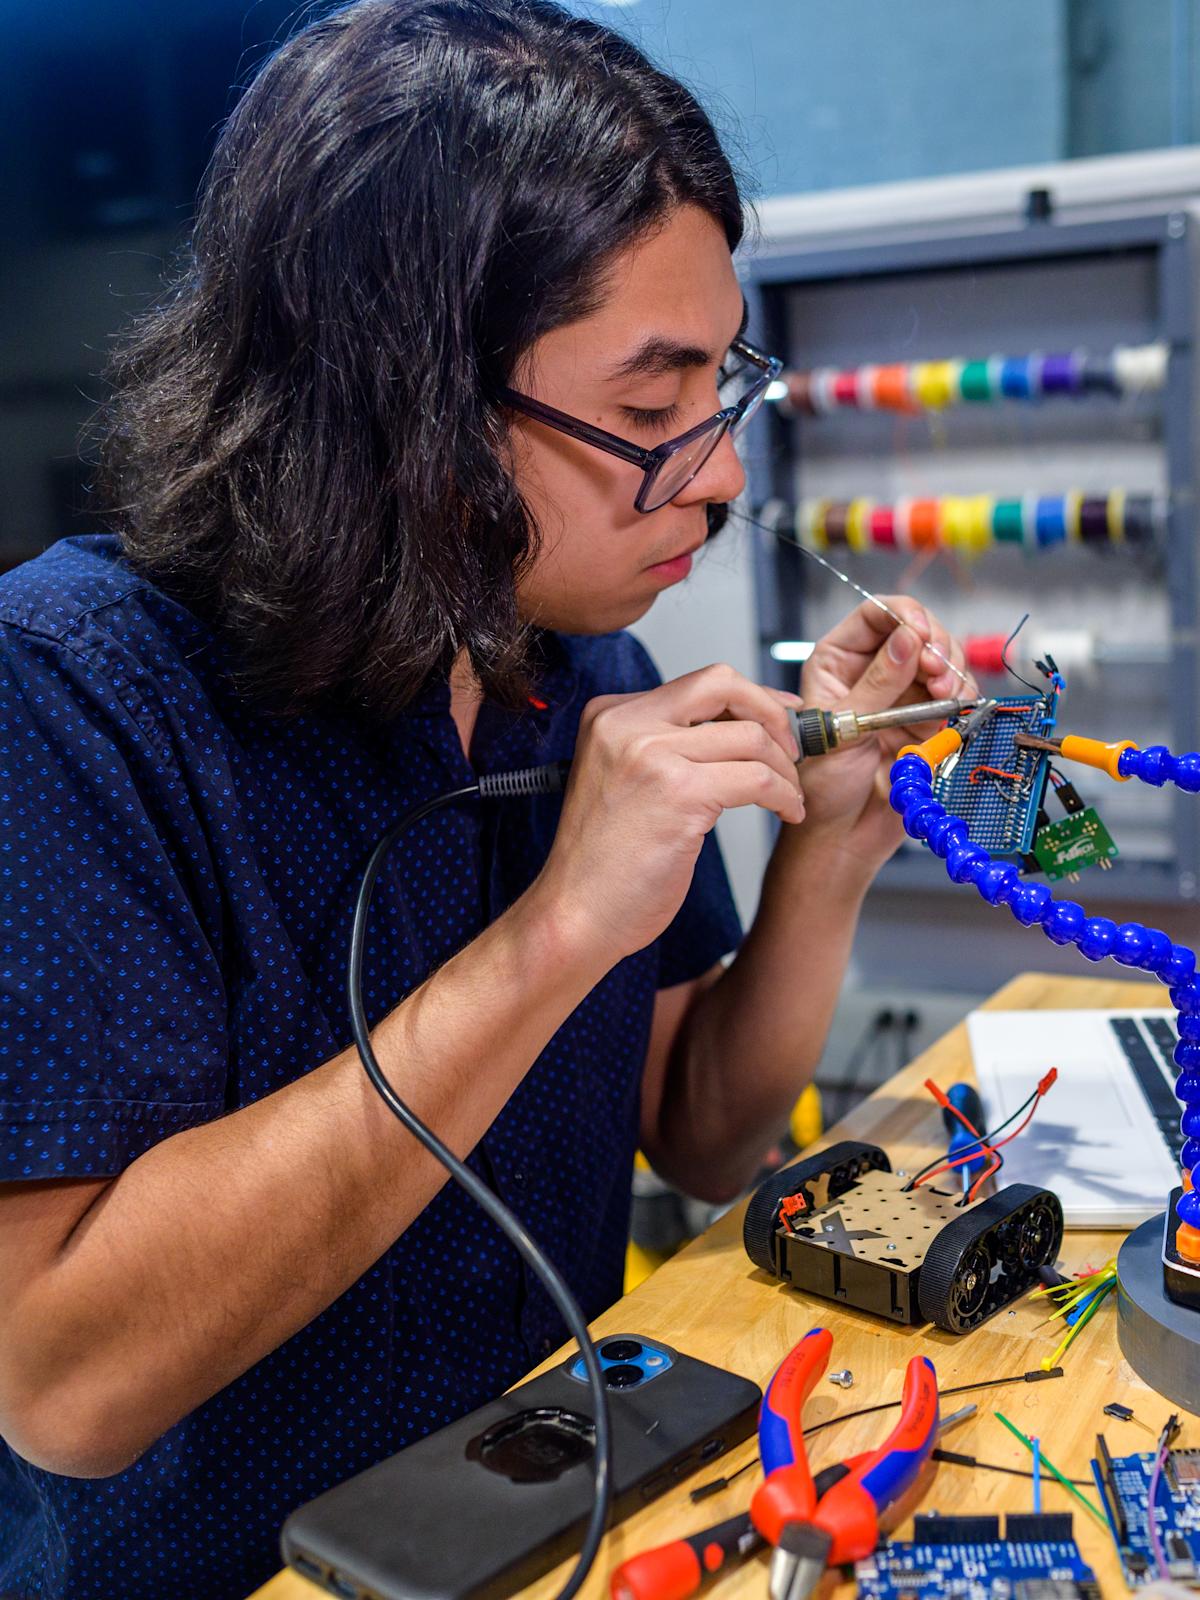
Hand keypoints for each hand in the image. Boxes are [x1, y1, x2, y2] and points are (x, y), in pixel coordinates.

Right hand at [533, 664, 803, 965]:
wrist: (576, 913)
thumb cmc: (604, 863)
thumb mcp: (625, 781)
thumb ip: (667, 746)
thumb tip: (739, 726)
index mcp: (611, 716)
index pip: (699, 684)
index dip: (752, 698)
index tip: (781, 717)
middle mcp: (626, 724)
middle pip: (725, 685)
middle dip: (774, 715)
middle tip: (794, 750)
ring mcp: (651, 755)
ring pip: (751, 737)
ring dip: (785, 770)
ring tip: (789, 797)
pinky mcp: (679, 793)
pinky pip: (758, 779)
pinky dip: (785, 796)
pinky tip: (787, 813)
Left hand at [795, 597, 976, 870]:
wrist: (844, 835)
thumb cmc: (824, 786)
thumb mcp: (843, 729)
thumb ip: (878, 684)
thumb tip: (907, 640)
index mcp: (839, 662)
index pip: (876, 615)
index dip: (903, 615)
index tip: (921, 633)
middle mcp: (875, 670)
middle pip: (919, 631)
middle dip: (936, 645)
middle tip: (938, 670)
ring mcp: (906, 694)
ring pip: (944, 660)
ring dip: (953, 671)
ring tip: (948, 694)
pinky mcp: (931, 719)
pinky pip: (959, 694)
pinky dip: (965, 696)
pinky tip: (958, 706)